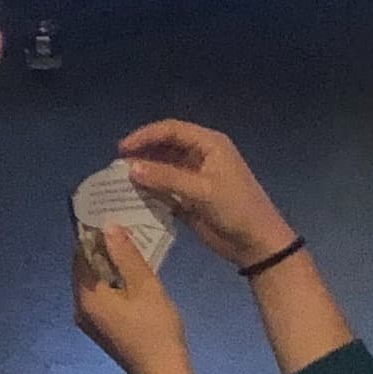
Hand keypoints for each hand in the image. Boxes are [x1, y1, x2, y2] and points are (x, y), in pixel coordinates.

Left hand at [72, 224, 193, 373]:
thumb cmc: (156, 329)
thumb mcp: (145, 286)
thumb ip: (125, 255)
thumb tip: (107, 227)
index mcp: (86, 297)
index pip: (80, 255)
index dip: (91, 234)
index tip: (107, 215)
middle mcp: (80, 309)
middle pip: (85, 270)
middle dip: (101, 249)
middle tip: (122, 227)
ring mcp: (90, 322)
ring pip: (95, 285)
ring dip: (109, 266)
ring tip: (130, 246)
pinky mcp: (103, 330)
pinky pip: (102, 298)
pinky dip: (113, 283)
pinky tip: (132, 275)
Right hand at [118, 119, 295, 271]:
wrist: (256, 242)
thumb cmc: (235, 209)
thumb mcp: (202, 191)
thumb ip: (166, 178)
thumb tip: (131, 168)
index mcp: (209, 144)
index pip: (171, 130)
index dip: (145, 136)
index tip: (122, 149)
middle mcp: (200, 156)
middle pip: (164, 147)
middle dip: (142, 154)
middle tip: (116, 166)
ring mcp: (194, 177)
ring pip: (162, 168)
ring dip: (144, 174)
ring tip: (119, 182)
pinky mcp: (189, 197)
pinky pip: (165, 189)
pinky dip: (150, 191)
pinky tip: (133, 198)